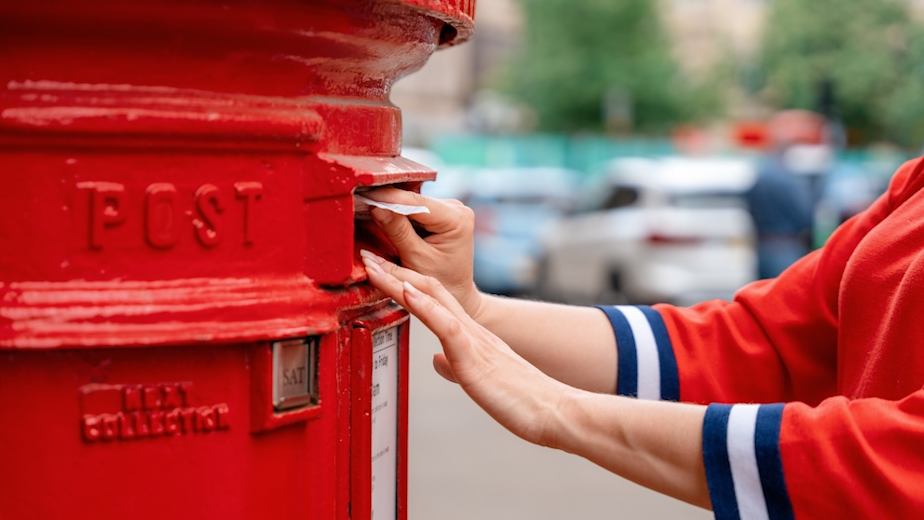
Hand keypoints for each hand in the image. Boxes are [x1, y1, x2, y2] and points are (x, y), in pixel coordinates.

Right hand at [361, 188, 481, 316]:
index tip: (364, 195)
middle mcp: (457, 209)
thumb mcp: (416, 259)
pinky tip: (382, 214)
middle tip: (359, 200)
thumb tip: (377, 207)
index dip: (388, 197)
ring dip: (391, 206)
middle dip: (387, 201)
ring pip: (412, 202)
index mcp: (456, 219)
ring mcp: (450, 208)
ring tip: (367, 207)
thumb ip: (398, 232)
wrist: (455, 292)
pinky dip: (399, 213)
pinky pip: (415, 208)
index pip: (416, 202)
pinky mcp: (441, 212)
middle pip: (414, 199)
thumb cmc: (441, 282)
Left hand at [362, 250, 573, 447]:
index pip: (432, 298)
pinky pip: (447, 325)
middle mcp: (471, 328)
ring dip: (399, 279)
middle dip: (394, 270)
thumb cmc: (522, 400)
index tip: (378, 269)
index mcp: (471, 334)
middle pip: (427, 288)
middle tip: (366, 253)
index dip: (403, 281)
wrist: (554, 411)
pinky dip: (424, 306)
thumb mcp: (479, 378)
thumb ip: (456, 365)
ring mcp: (473, 339)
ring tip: (374, 263)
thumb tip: (435, 360)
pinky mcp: (475, 356)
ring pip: (432, 298)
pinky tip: (407, 292)